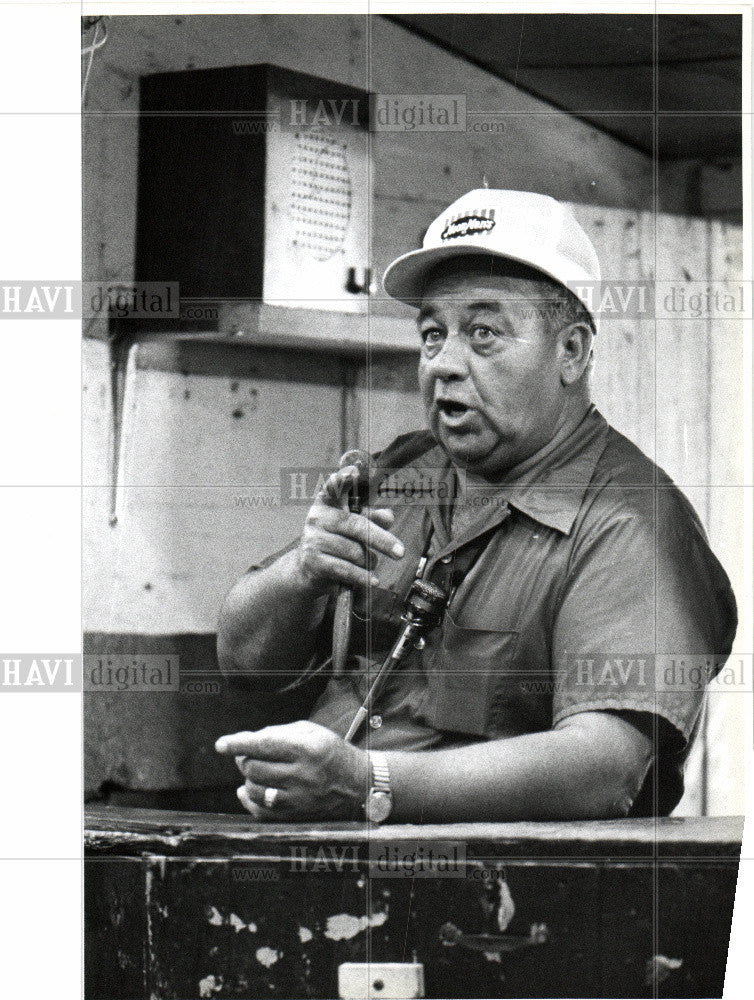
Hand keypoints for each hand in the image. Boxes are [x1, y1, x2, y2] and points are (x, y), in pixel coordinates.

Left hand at [215, 721, 370, 820]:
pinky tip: (247, 791)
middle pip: (255, 768)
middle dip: (244, 759)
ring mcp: (299, 798)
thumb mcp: (310, 731)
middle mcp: (303, 775)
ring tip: (256, 770)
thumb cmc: (329, 750)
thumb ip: (277, 733)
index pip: (264, 745)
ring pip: (255, 790)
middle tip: (247, 754)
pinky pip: (262, 812)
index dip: (239, 744)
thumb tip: (245, 740)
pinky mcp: (297, 815)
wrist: (356, 780)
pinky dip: (249, 800)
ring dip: (248, 779)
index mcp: (307, 749)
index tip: (220, 744)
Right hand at [294, 464, 404, 592]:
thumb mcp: (354, 526)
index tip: (355, 471)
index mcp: (327, 502)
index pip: (333, 486)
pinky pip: (346, 569)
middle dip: (381, 540)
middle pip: (355, 526)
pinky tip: (373, 580)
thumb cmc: (337, 541)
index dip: (343, 478)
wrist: (307, 570)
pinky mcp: (313, 562)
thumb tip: (388, 518)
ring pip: (354, 551)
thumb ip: (373, 518)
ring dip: (369, 561)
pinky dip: (362, 576)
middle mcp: (317, 517)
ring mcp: (313, 539)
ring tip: (369, 563)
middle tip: (399, 552)